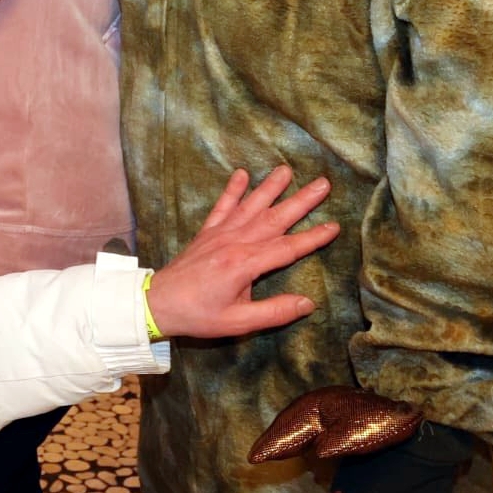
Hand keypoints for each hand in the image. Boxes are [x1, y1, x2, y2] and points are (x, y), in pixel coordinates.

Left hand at [145, 165, 337, 339]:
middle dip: (300, 201)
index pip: (287, 248)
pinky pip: (221, 206)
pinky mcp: (206, 232)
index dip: (313, 238)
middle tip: (323, 183)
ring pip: (250, 206)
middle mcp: (234, 242)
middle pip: (274, 218)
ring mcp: (219, 234)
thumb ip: (275, 312)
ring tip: (287, 170)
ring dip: (270, 187)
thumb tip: (308, 302)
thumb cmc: (199, 315)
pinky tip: (241, 174)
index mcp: (245, 264)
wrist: (157, 303)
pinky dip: (232, 190)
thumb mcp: (239, 322)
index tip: (335, 226)